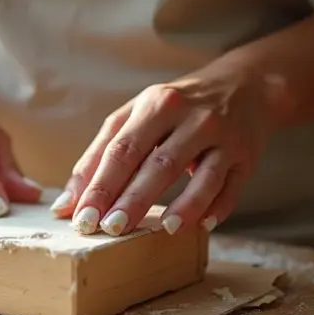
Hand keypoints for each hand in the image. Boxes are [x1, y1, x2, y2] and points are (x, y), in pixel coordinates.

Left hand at [51, 58, 288, 235]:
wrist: (245, 85)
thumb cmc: (177, 107)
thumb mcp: (138, 115)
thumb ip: (101, 154)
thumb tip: (67, 203)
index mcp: (156, 105)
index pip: (122, 149)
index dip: (100, 184)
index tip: (81, 216)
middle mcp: (191, 118)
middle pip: (158, 163)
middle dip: (132, 198)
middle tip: (109, 229)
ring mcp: (223, 137)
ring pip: (202, 175)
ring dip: (185, 204)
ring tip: (165, 228)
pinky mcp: (246, 156)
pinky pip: (232, 186)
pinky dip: (219, 206)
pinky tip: (203, 225)